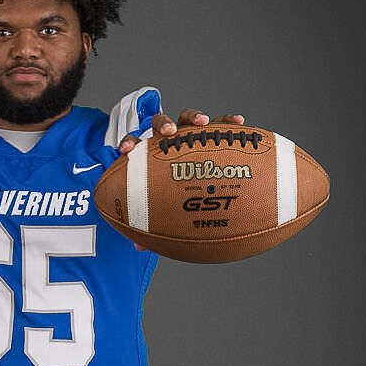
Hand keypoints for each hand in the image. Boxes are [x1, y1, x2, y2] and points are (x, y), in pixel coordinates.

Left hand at [118, 109, 245, 250]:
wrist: (191, 185)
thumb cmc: (169, 197)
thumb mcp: (160, 210)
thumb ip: (150, 222)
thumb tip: (140, 248)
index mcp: (148, 154)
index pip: (134, 143)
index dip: (129, 142)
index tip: (126, 150)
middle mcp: (166, 140)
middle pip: (160, 123)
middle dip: (163, 125)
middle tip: (169, 133)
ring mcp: (187, 134)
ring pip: (187, 118)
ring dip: (193, 117)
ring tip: (203, 123)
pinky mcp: (209, 133)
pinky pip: (219, 125)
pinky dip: (227, 122)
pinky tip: (238, 123)